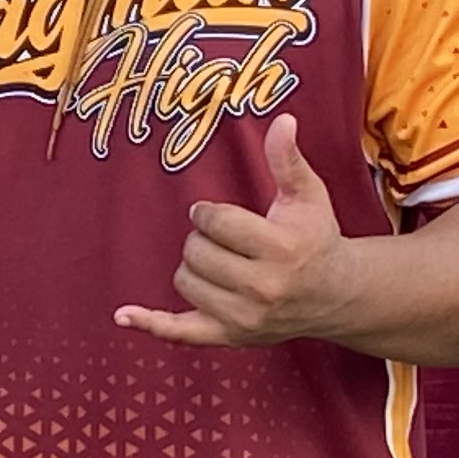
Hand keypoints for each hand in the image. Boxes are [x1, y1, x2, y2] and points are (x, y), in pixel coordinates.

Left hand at [117, 116, 346, 348]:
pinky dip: (151, 324)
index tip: (214, 213)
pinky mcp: (230, 337)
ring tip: (218, 262)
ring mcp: (245, 318)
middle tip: (222, 239)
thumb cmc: (316, 238)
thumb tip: (283, 120)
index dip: (207, 213)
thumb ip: (287, 159)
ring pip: (185, 281)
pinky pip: (181, 333)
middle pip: (197, 252)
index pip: (218, 223)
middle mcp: (263, 288)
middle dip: (201, 238)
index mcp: (282, 249)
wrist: (334, 295)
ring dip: (192, 266)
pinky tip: (123, 315)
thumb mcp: (307, 195)